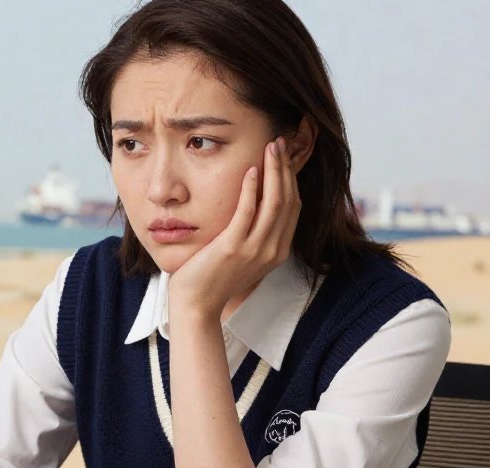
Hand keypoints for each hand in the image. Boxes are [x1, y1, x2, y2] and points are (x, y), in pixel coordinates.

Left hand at [168, 136, 301, 318]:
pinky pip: (247, 212)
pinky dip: (252, 189)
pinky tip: (250, 170)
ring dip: (274, 171)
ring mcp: (254, 250)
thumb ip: (254, 235)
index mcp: (277, 251)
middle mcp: (272, 250)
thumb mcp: (242, 255)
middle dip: (285, 168)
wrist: (195, 304)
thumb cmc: (213, 277)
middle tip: (280, 142)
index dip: (291, 178)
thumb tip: (256, 208)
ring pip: (274, 202)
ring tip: (270, 147)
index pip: (293, 207)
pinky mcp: (232, 248)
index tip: (284, 156)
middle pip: (288, 200)